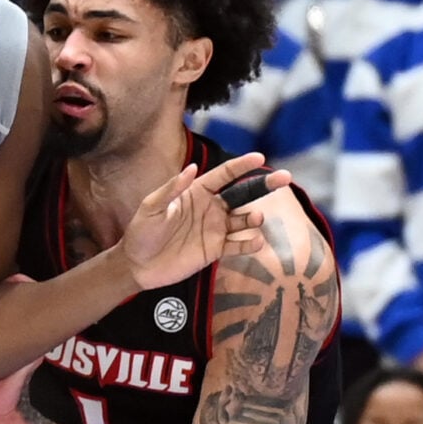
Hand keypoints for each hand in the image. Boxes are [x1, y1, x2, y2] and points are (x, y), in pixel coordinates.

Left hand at [117, 150, 274, 291]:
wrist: (137, 265)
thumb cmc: (141, 232)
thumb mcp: (151, 207)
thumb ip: (172, 189)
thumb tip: (191, 168)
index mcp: (196, 192)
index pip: (224, 175)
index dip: (241, 166)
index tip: (260, 158)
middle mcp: (210, 208)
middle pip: (242, 194)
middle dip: (263, 186)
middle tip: (285, 178)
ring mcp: (215, 229)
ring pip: (243, 220)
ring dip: (254, 218)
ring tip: (256, 218)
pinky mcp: (215, 250)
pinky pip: (238, 245)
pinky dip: (249, 243)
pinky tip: (256, 241)